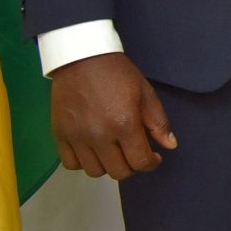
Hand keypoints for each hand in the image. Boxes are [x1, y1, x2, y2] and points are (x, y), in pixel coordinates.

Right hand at [49, 53, 176, 180]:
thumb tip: (170, 145)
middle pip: (118, 172)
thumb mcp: (146, 94)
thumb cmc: (118, 74)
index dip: (151, 163)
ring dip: (107, 165)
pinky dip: (83, 162)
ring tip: (113, 151)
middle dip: (132, 165)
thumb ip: (159, 122)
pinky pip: (71, 164)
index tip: (154, 157)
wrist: (83, 58)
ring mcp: (76, 137)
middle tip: (134, 152)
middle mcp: (99, 136)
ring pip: (94, 171)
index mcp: (124, 124)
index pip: (140, 162)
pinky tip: (92, 150)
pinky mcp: (59, 135)